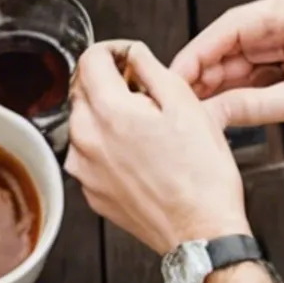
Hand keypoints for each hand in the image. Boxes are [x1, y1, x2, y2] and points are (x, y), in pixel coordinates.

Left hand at [65, 40, 248, 251]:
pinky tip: (139, 154)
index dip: (112, 50)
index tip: (127, 56)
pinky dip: (107, 146)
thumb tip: (135, 54)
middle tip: (144, 92)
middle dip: (108, 81)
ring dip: (107, 115)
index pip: (89, 59)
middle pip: (82, 90)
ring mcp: (84, 169)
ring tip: (145, 127)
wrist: (201, 233)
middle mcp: (86, 139)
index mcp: (109, 112)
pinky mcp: (90, 191)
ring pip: (83, 123)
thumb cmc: (201, 177)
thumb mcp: (186, 106)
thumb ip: (152, 69)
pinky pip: (89, 155)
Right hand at [173, 0, 283, 133]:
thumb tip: (211, 114)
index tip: (170, 81)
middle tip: (183, 106)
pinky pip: (268, 72)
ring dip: (229, 87)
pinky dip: (251, 91)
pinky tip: (234, 111)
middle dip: (208, 76)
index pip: (225, 30)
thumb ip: (253, 106)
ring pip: (249, 61)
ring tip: (204, 114)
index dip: (194, 58)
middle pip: (233, 45)